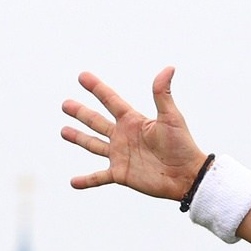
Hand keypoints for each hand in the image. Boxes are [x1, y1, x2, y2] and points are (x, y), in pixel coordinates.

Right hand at [61, 68, 209, 200]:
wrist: (186, 175)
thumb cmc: (182, 145)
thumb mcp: (171, 117)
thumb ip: (163, 94)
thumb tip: (169, 68)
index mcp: (132, 120)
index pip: (110, 100)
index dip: (96, 87)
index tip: (82, 76)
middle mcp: (123, 136)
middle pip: (96, 121)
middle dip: (80, 112)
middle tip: (65, 104)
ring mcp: (120, 155)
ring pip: (93, 144)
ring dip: (78, 138)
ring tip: (63, 131)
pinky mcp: (121, 174)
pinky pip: (99, 177)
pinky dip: (86, 180)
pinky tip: (73, 182)